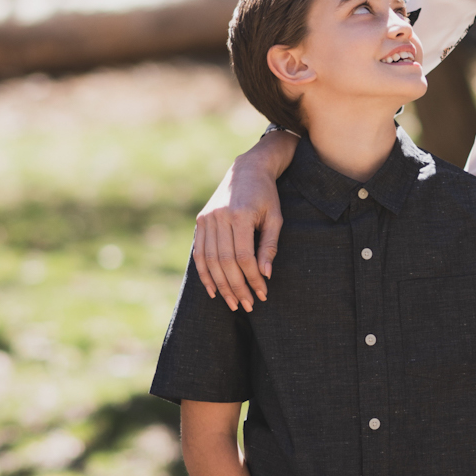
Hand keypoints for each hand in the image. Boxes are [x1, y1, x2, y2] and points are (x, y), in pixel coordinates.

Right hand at [192, 134, 294, 310]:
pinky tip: (213, 290)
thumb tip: (265, 275)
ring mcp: (207, 218)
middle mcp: (219, 217)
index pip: (244, 257)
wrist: (248, 170)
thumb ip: (269, 246)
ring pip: (210, 260)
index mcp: (240, 215)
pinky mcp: (200, 220)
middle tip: (247, 305)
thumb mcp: (275, 218)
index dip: (252, 279)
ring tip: (232, 303)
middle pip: (225, 262)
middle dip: (237, 287)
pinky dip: (204, 273)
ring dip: (221, 285)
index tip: (262, 294)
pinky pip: (199, 252)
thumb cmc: (266, 196)